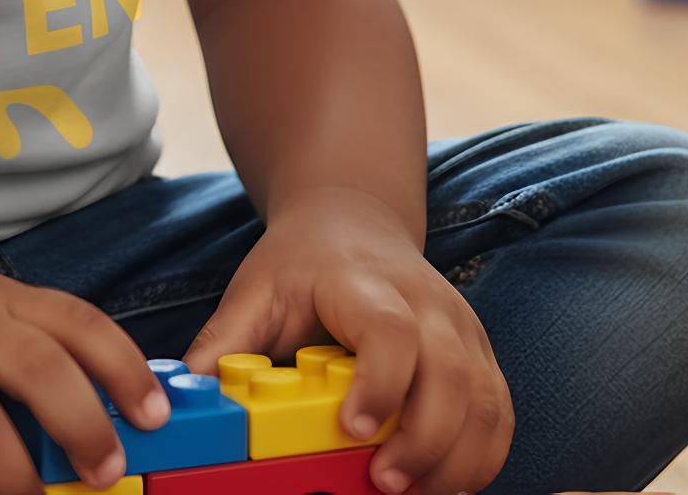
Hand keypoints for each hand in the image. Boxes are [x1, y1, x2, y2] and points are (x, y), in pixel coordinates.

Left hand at [180, 185, 512, 494]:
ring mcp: (462, 329)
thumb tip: (187, 400)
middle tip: (382, 484)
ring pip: (486, 402)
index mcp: (364, 283)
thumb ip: (224, 344)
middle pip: (450, 373)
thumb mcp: (255, 290)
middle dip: (425, 441)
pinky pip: (499, 416)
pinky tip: (440, 484)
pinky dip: (481, 459)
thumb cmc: (301, 263)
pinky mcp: (481, 356)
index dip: (380, 383)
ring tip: (410, 494)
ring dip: (457, 461)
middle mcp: (426, 303)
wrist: (353, 220)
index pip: (389, 330)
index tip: (354, 430)